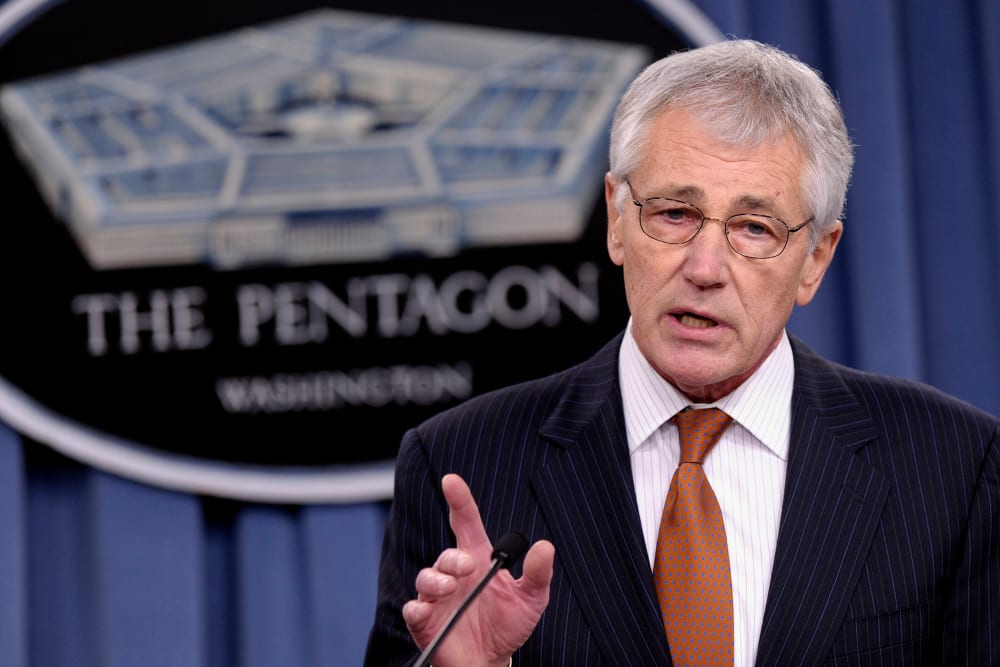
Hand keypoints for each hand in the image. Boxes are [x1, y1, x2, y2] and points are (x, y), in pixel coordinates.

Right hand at [402, 474, 554, 666]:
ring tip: (450, 588)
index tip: (451, 480)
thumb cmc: (508, 625)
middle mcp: (454, 574)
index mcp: (477, 559)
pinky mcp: (425, 621)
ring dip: (436, 580)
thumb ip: (538, 573)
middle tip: (467, 565)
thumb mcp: (531, 599)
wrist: (490, 663)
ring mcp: (437, 597)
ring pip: (426, 578)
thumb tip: (545, 546)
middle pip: (447, 554)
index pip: (465, 522)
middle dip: (453, 558)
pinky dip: (417, 607)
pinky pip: (413, 609)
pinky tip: (426, 609)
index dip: (459, 500)